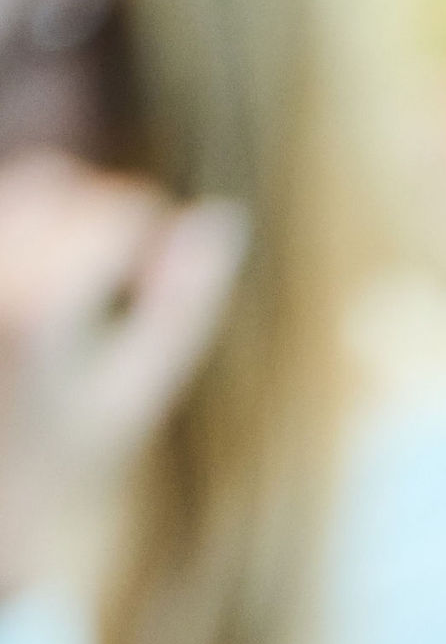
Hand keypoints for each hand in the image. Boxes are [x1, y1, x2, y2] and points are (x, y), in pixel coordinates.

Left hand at [0, 150, 245, 598]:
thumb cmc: (58, 462)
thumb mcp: (135, 396)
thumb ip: (183, 307)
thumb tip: (224, 217)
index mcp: (39, 306)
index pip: (119, 210)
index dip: (153, 242)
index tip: (156, 294)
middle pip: (58, 181)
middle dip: (95, 222)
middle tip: (106, 296)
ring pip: (18, 189)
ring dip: (53, 223)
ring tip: (62, 298)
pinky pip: (3, 216)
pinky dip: (23, 242)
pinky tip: (27, 309)